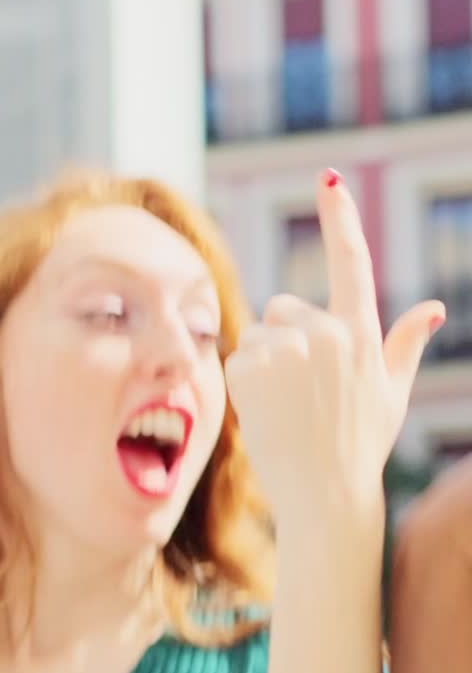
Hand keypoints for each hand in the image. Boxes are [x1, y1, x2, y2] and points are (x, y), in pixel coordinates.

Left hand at [223, 170, 445, 525]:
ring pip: (259, 331)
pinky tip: (268, 410)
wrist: (325, 494)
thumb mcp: (391, 392)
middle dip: (287, 336)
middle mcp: (325, 335)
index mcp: (361, 333)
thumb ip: (406, 344)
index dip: (340, 217)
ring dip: (265, 359)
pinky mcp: (249, 369)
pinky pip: (239, 354)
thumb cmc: (362, 444)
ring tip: (287, 403)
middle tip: (304, 388)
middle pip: (285, 307)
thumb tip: (433, 308)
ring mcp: (285, 351)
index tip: (329, 178)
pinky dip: (246, 379)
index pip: (351, 262)